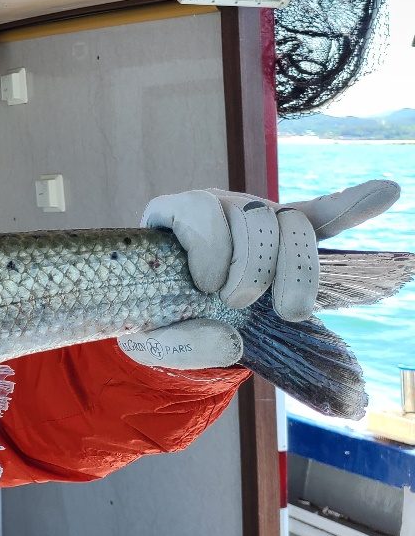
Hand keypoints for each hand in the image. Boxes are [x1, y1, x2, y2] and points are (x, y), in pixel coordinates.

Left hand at [118, 181, 398, 369]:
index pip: (195, 208)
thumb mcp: (149, 339)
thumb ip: (177, 344)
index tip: (206, 286)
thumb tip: (231, 341)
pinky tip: (387, 191)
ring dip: (294, 268)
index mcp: (173, 216)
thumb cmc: (156, 320)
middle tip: (239, 303)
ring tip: (285, 310)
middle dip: (253, 265)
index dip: (208, 246)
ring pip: (289, 223)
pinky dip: (352, 207)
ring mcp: (255, 216)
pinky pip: (323, 215)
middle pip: (250, 215)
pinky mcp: (287, 235)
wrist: (175, 320)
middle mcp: (216, 206)